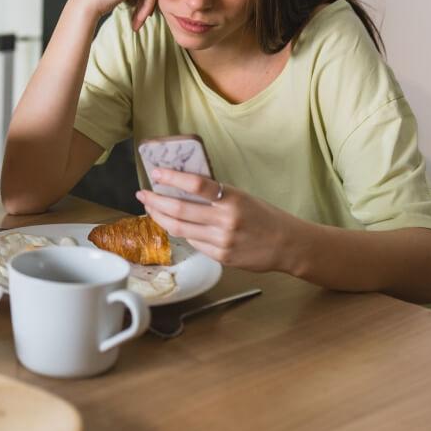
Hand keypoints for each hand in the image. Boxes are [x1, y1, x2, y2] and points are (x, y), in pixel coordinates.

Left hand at [135, 168, 297, 272]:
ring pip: (180, 229)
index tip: (156, 173)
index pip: (196, 184)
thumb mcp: (241, 196)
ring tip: (151, 208)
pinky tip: (177, 225)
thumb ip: (215, 194)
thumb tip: (181, 186)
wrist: (287, 244)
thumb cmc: (264, 216)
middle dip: (155, 202)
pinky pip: (194, 243)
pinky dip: (183, 233)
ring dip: (160, 217)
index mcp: (232, 198)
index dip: (172, 177)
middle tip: (143, 194)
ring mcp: (222, 241)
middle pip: (179, 210)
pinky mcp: (221, 256)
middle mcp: (225, 220)